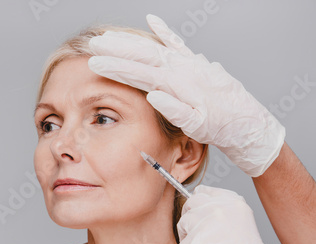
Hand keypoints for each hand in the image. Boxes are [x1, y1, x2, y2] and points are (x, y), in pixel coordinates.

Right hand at [87, 14, 284, 176]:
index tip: (96, 64)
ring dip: (131, 41)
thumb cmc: (221, 126)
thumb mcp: (198, 126)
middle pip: (143, 54)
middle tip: (94, 44)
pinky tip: (152, 21)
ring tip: (109, 36)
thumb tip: (153, 96)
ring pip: (154, 47)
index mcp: (178, 85)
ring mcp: (188, 63)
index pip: (140, 74)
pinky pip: (177, 43)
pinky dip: (164, 31)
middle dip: (116, 49)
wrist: (245, 121)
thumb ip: (175, 110)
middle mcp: (182, 69)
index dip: (116, 68)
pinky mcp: (195, 62)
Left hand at [176, 185, 306, 243]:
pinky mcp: (191, 242)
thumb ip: (221, 210)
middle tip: (204, 236)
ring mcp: (203, 225)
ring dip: (190, 238)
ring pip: (183, 223)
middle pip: (190, 204)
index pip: (203, 191)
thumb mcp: (241, 224)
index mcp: (233, 202)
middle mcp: (218, 209)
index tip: (201, 213)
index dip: (199, 204)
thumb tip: (197, 201)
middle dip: (192, 218)